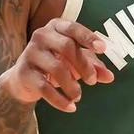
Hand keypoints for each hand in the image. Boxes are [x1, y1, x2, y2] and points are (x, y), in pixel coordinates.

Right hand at [0, 19, 114, 112]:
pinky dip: (60, 100)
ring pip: (56, 68)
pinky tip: (71, 107)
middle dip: (83, 65)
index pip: (73, 28)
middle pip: (67, 47)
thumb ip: (93, 67)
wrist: (23, 79)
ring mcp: (30, 52)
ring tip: (78, 96)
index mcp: (56, 27)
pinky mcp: (24, 72)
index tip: (103, 49)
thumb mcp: (76, 62)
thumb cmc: (55, 63)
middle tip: (92, 81)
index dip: (88, 37)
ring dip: (72, 85)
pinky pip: (44, 87)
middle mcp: (42, 35)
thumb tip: (110, 76)